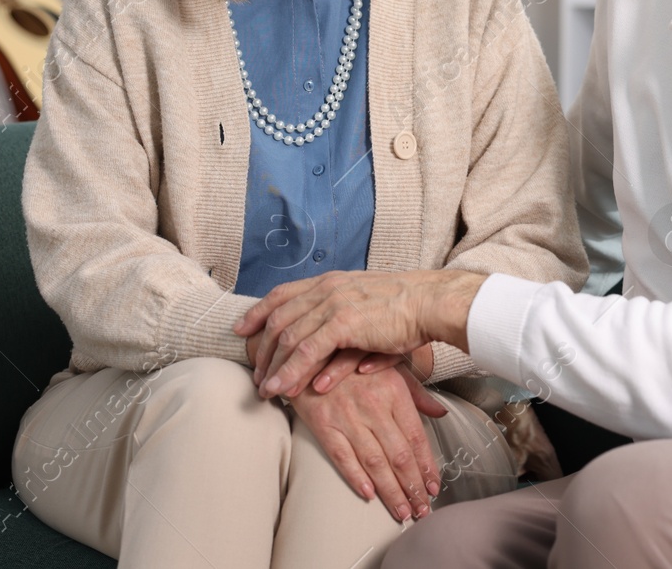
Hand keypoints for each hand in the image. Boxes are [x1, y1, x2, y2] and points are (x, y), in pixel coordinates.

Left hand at [234, 269, 484, 398]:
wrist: (429, 302)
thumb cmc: (405, 308)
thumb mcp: (366, 304)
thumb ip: (342, 320)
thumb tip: (330, 354)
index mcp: (330, 281)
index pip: (282, 294)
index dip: (258, 312)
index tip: (242, 330)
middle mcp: (326, 289)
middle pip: (279, 318)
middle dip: (263, 350)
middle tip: (255, 374)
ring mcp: (333, 304)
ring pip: (289, 338)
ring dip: (274, 367)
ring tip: (265, 390)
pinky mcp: (344, 323)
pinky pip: (308, 351)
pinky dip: (292, 372)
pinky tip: (284, 389)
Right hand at [287, 365, 448, 521]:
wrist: (311, 354)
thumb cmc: (356, 362)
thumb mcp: (391, 368)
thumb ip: (417, 393)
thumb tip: (441, 413)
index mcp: (394, 392)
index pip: (416, 437)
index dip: (427, 466)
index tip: (433, 487)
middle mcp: (373, 406)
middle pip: (399, 455)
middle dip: (412, 487)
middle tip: (422, 509)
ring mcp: (347, 416)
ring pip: (374, 461)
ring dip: (390, 491)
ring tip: (401, 511)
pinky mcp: (324, 424)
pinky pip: (342, 456)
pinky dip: (356, 477)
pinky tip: (369, 495)